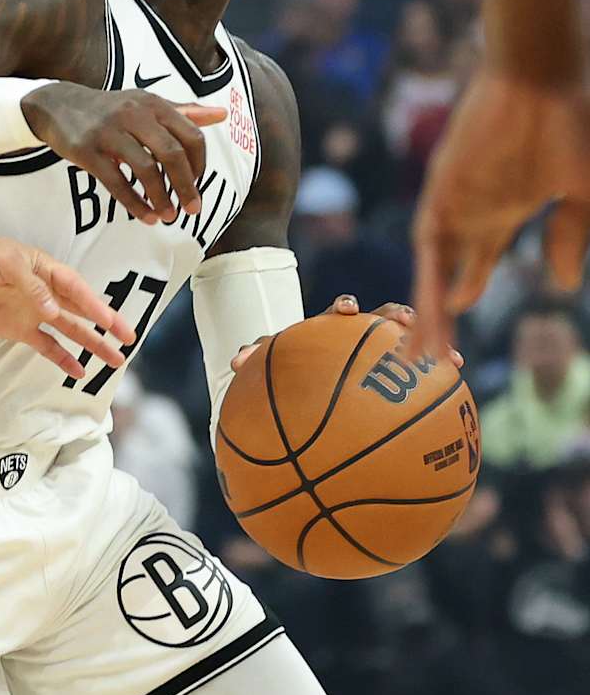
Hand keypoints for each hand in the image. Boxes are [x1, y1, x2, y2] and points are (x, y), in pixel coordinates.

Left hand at [0, 238, 136, 378]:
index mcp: (44, 268)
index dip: (96, 305)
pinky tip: (78, 371)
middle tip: (129, 340)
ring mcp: (32, 311)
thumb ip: (31, 286)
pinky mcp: (17, 329)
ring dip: (91, 344)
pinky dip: (62, 357)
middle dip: (106, 324)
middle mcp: (43, 291)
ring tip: (115, 360)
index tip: (112, 322)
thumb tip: (53, 310)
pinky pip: (46, 345)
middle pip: (81, 309)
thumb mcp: (5, 263)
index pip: (76, 288)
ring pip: (70, 329)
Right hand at [21, 83, 227, 223]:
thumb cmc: (110, 109)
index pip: (191, 136)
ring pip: (145, 169)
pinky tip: (145, 216)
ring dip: (162, 197)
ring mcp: (109, 132)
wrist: (57, 106)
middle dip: (187, 186)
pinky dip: (134, 203)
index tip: (198, 183)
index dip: (200, 164)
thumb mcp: (146, 104)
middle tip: (193, 209)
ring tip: (168, 215)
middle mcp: (134, 114)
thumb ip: (184, 112)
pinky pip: (116, 181)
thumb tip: (222, 114)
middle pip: (172, 154)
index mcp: (153, 104)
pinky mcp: (87, 150)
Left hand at [229, 295, 463, 371]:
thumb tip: (236, 361)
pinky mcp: (400, 371)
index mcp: (331, 330)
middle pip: (382, 316)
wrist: (309, 387)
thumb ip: (259, 360)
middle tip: (406, 319)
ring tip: (449, 354)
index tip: (350, 309)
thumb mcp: (275, 367)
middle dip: (395, 316)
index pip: (339, 311)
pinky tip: (459, 374)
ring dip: (429, 349)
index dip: (346, 307)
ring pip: (410, 343)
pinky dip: (441, 372)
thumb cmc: (293, 373)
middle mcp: (362, 335)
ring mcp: (384, 352)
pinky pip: (424, 372)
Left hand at [413, 72, 589, 356]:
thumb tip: (561, 284)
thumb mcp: (579, 191)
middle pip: (447, 273)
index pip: (477, 266)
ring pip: (434, 266)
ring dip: (427, 308)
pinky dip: (431, 275)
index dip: (468, 294)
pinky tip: (431, 307)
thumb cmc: (569, 126)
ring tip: (421, 353)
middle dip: (436, 317)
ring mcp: (456, 202)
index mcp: (502, 212)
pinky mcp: (444, 190)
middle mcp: (472, 212)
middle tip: (426, 362)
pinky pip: (432, 241)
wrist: (541, 78)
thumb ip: (571, 234)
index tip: (460, 334)